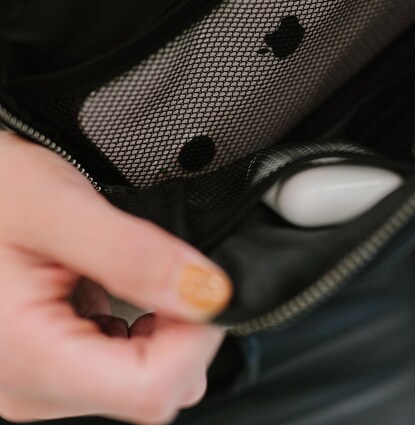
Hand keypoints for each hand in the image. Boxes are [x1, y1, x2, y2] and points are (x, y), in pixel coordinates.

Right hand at [0, 129, 231, 423]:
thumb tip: (206, 293)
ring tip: (125, 268)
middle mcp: (28, 389)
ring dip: (158, 325)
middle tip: (166, 263)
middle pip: (150, 390)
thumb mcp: (59, 206)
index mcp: (29, 358)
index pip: (152, 389)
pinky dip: (133, 328)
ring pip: (139, 380)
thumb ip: (131, 253)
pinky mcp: (43, 370)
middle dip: (181, 328)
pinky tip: (107, 285)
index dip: (196, 335)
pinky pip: (115, 367)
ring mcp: (34, 385)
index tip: (202, 281)